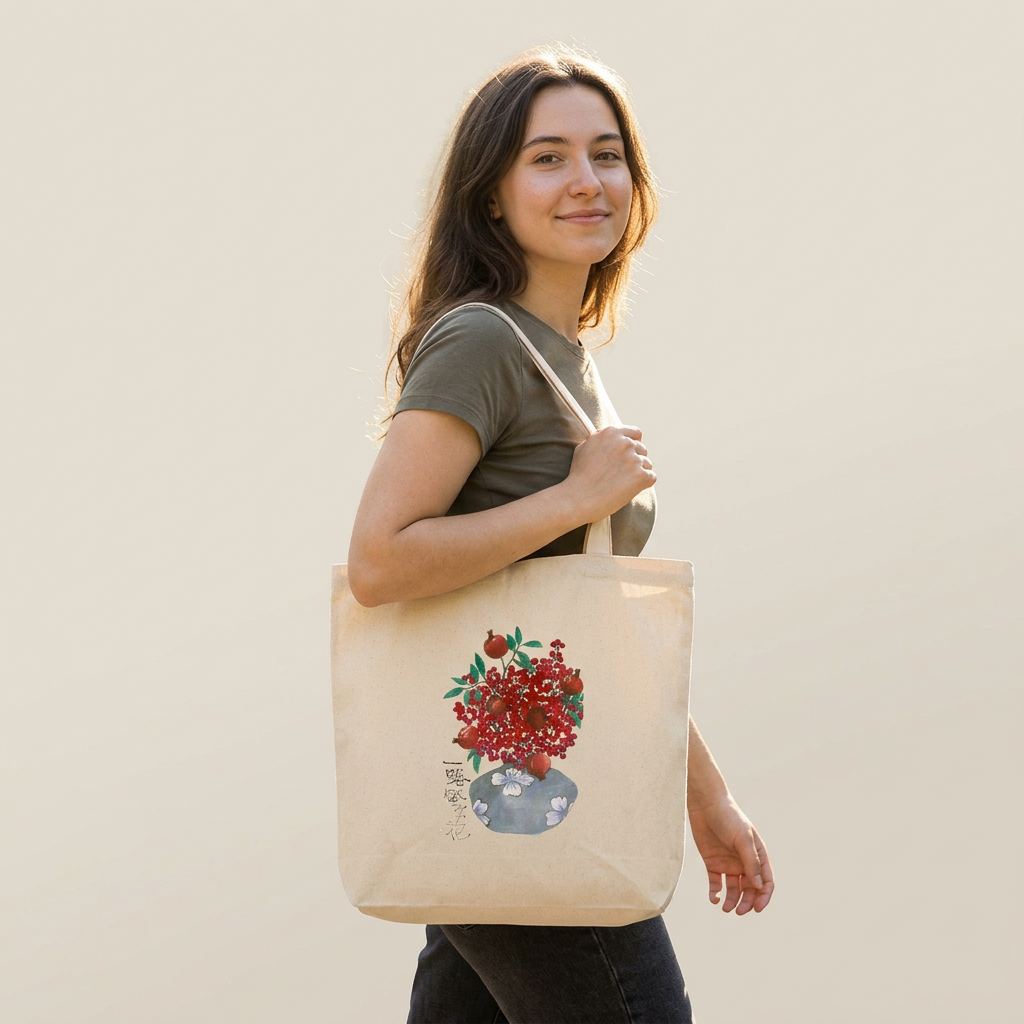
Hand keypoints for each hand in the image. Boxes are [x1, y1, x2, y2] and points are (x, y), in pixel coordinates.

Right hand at [564, 425, 655, 521]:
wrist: (577, 499)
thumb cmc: (578, 476)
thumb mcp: (584, 448)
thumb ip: (601, 439)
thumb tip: (613, 438)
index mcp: (611, 432)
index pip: (636, 433)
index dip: (633, 445)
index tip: (628, 456)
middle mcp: (625, 443)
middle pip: (642, 449)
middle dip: (634, 461)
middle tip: (621, 475)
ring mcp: (634, 459)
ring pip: (647, 464)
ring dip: (638, 473)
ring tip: (621, 484)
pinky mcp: (641, 476)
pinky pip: (651, 477)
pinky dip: (643, 485)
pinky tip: (628, 490)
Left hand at [687, 794, 773, 914]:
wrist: (705, 805)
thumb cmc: (728, 818)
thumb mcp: (742, 839)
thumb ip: (751, 862)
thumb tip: (760, 887)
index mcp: (757, 855)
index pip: (766, 882)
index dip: (764, 897)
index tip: (757, 908)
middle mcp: (744, 862)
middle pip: (750, 889)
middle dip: (747, 902)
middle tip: (739, 911)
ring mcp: (729, 863)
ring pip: (734, 889)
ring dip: (732, 901)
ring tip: (726, 908)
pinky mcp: (713, 863)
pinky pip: (716, 884)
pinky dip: (716, 893)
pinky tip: (714, 898)